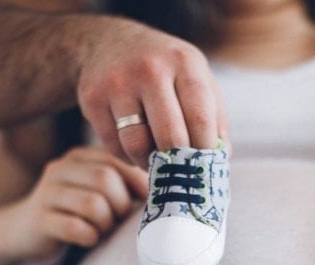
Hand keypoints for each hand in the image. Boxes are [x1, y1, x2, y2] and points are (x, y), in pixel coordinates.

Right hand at [7, 147, 148, 258]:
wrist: (23, 231)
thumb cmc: (75, 212)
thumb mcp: (98, 192)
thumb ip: (124, 184)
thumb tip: (164, 190)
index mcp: (80, 157)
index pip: (118, 160)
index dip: (137, 183)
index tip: (144, 202)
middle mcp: (61, 168)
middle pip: (106, 180)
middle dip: (121, 205)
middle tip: (118, 220)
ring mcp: (47, 193)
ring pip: (93, 205)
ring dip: (106, 223)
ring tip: (101, 229)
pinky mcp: (39, 219)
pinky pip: (76, 228)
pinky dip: (90, 237)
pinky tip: (87, 239)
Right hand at [77, 17, 228, 166]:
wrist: (109, 41)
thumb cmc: (164, 68)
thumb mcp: (194, 76)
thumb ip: (214, 115)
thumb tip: (221, 158)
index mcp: (184, 63)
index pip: (200, 119)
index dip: (205, 150)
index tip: (205, 166)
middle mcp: (150, 69)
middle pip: (170, 136)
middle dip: (179, 162)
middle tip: (182, 172)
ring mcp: (118, 83)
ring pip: (138, 145)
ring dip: (150, 163)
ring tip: (158, 163)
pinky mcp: (92, 99)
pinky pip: (114, 145)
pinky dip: (128, 156)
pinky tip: (136, 150)